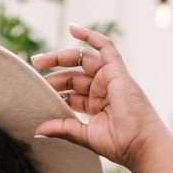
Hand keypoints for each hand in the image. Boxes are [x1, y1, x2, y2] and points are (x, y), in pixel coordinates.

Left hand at [30, 24, 167, 171]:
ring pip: (82, 60)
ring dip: (60, 57)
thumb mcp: (84, 135)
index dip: (54, 90)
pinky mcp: (117, 71)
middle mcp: (102, 89)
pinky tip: (72, 28)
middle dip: (53, 72)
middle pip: (73, 75)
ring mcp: (110, 78)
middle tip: (33, 67)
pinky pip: (105, 46)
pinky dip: (91, 36)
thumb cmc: (118, 144)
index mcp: (96, 105)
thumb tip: (38, 130)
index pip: (71, 93)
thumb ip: (63, 129)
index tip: (36, 91)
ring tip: (38, 60)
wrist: (139, 144)